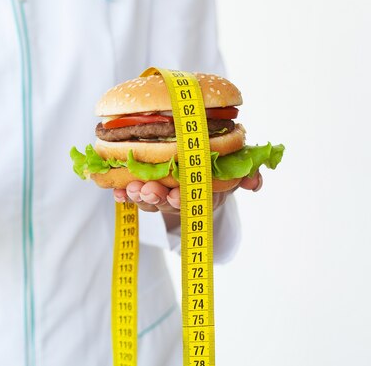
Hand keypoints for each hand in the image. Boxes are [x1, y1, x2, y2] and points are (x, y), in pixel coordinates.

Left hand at [113, 172, 262, 213]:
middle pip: (164, 202)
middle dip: (155, 197)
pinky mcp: (142, 190)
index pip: (190, 202)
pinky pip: (130, 195)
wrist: (199, 170)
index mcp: (201, 197)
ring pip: (147, 199)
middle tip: (148, 190)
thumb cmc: (217, 169)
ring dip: (137, 195)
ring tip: (131, 187)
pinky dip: (122, 194)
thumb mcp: (234, 173)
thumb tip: (255, 182)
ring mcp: (160, 197)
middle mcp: (179, 200)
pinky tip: (115, 190)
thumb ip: (246, 175)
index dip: (181, 201)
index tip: (175, 196)